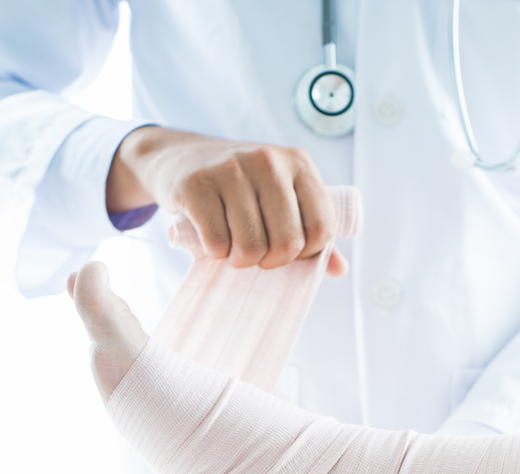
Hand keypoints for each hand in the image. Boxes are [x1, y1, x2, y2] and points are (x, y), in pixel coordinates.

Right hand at [107, 126, 347, 274]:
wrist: (180, 158)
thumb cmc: (240, 186)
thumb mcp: (281, 195)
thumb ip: (312, 229)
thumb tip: (340, 269)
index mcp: (299, 163)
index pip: (322, 228)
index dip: (307, 253)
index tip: (288, 250)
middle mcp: (268, 161)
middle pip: (288, 243)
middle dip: (272, 261)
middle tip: (257, 254)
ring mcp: (230, 170)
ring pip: (252, 247)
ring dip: (241, 261)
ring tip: (235, 247)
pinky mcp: (196, 185)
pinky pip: (217, 243)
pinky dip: (216, 253)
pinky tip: (213, 238)